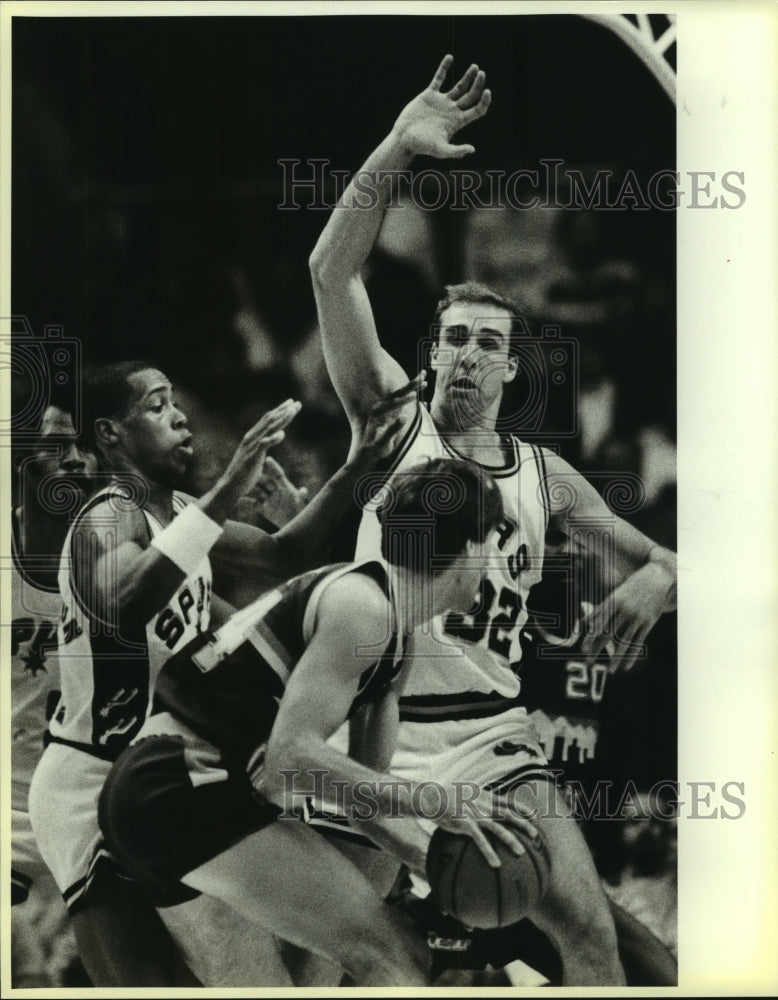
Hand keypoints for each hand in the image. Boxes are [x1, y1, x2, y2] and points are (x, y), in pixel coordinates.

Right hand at [207, 399, 300, 519]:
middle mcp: (251, 438)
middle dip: (284, 411)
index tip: (291, 404)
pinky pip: (263, 445)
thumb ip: (264, 445)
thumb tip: (274, 438)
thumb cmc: (244, 474)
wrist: (230, 487)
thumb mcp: (256, 455)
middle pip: (269, 420)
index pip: (268, 420)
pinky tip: (282, 434)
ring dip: (281, 419)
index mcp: (253, 437)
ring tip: (292, 412)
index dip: (280, 411)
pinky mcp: (251, 457)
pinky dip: (273, 439)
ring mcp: (251, 447)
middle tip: (297, 403)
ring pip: (268, 429)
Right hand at [236, 456, 308, 528]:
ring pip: (257, 491)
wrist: (294, 526)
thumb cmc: (300, 514)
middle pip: (265, 481)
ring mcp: (268, 500)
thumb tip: (304, 490)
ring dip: (250, 488)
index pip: (278, 475)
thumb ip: (301, 497)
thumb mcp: (300, 505)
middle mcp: (275, 491)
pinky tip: (238, 499)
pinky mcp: (264, 509)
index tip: (267, 459)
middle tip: (250, 471)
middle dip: (258, 476)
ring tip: (242, 484)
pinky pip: (253, 504)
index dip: (273, 467)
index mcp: (285, 487)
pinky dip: (246, 502)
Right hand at [352, 372, 426, 468]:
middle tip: (422, 377)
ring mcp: (376, 423)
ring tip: (414, 395)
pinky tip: (403, 417)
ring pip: (389, 408)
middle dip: (409, 386)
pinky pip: (387, 430)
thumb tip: (409, 401)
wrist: (364, 457)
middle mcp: (378, 412)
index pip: (399, 393)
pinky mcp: (375, 438)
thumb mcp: (391, 426)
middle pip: (395, 395)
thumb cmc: (379, 440)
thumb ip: (397, 414)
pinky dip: (395, 424)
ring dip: (401, 401)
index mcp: (384, 409)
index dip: (412, 384)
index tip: (424, 374)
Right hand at [392, 55, 490, 159]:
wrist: (404, 138)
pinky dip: (444, 68)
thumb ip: (456, 151)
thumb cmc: (422, 146)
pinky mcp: (429, 95)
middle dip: (478, 84)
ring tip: (475, 67)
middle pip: (470, 96)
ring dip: (468, 76)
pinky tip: (450, 57)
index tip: (487, 92)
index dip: (484, 102)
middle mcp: (452, 111)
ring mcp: (441, 102)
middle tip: (481, 73)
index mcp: (457, 122)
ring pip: (459, 86)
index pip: (477, 110)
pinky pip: (439, 78)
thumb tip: (472, 150)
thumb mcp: (440, 150)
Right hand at [430, 785, 539, 868]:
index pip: (508, 801)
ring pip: (498, 828)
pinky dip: (489, 851)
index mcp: (485, 797)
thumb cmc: (449, 798)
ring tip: (521, 852)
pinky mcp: (466, 824)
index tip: (536, 816)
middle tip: (536, 836)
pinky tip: (496, 863)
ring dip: (511, 840)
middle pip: (508, 813)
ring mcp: (475, 814)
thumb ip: (479, 800)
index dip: (523, 808)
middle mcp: (484, 804)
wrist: (432, 798)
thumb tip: (489, 808)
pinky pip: (480, 840)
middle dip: (524, 824)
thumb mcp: (467, 794)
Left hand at [580, 561, 671, 672]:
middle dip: (597, 648)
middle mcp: (623, 610)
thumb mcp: (616, 594)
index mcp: (613, 601)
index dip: (590, 636)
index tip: (582, 648)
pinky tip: (626, 666)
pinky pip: (638, 642)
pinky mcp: (648, 622)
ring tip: (610, 671)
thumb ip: (601, 609)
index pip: (598, 622)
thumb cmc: (633, 586)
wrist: (657, 577)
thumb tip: (585, 620)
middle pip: (607, 633)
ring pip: (623, 641)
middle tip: (588, 661)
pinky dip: (632, 655)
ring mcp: (636, 617)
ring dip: (616, 658)